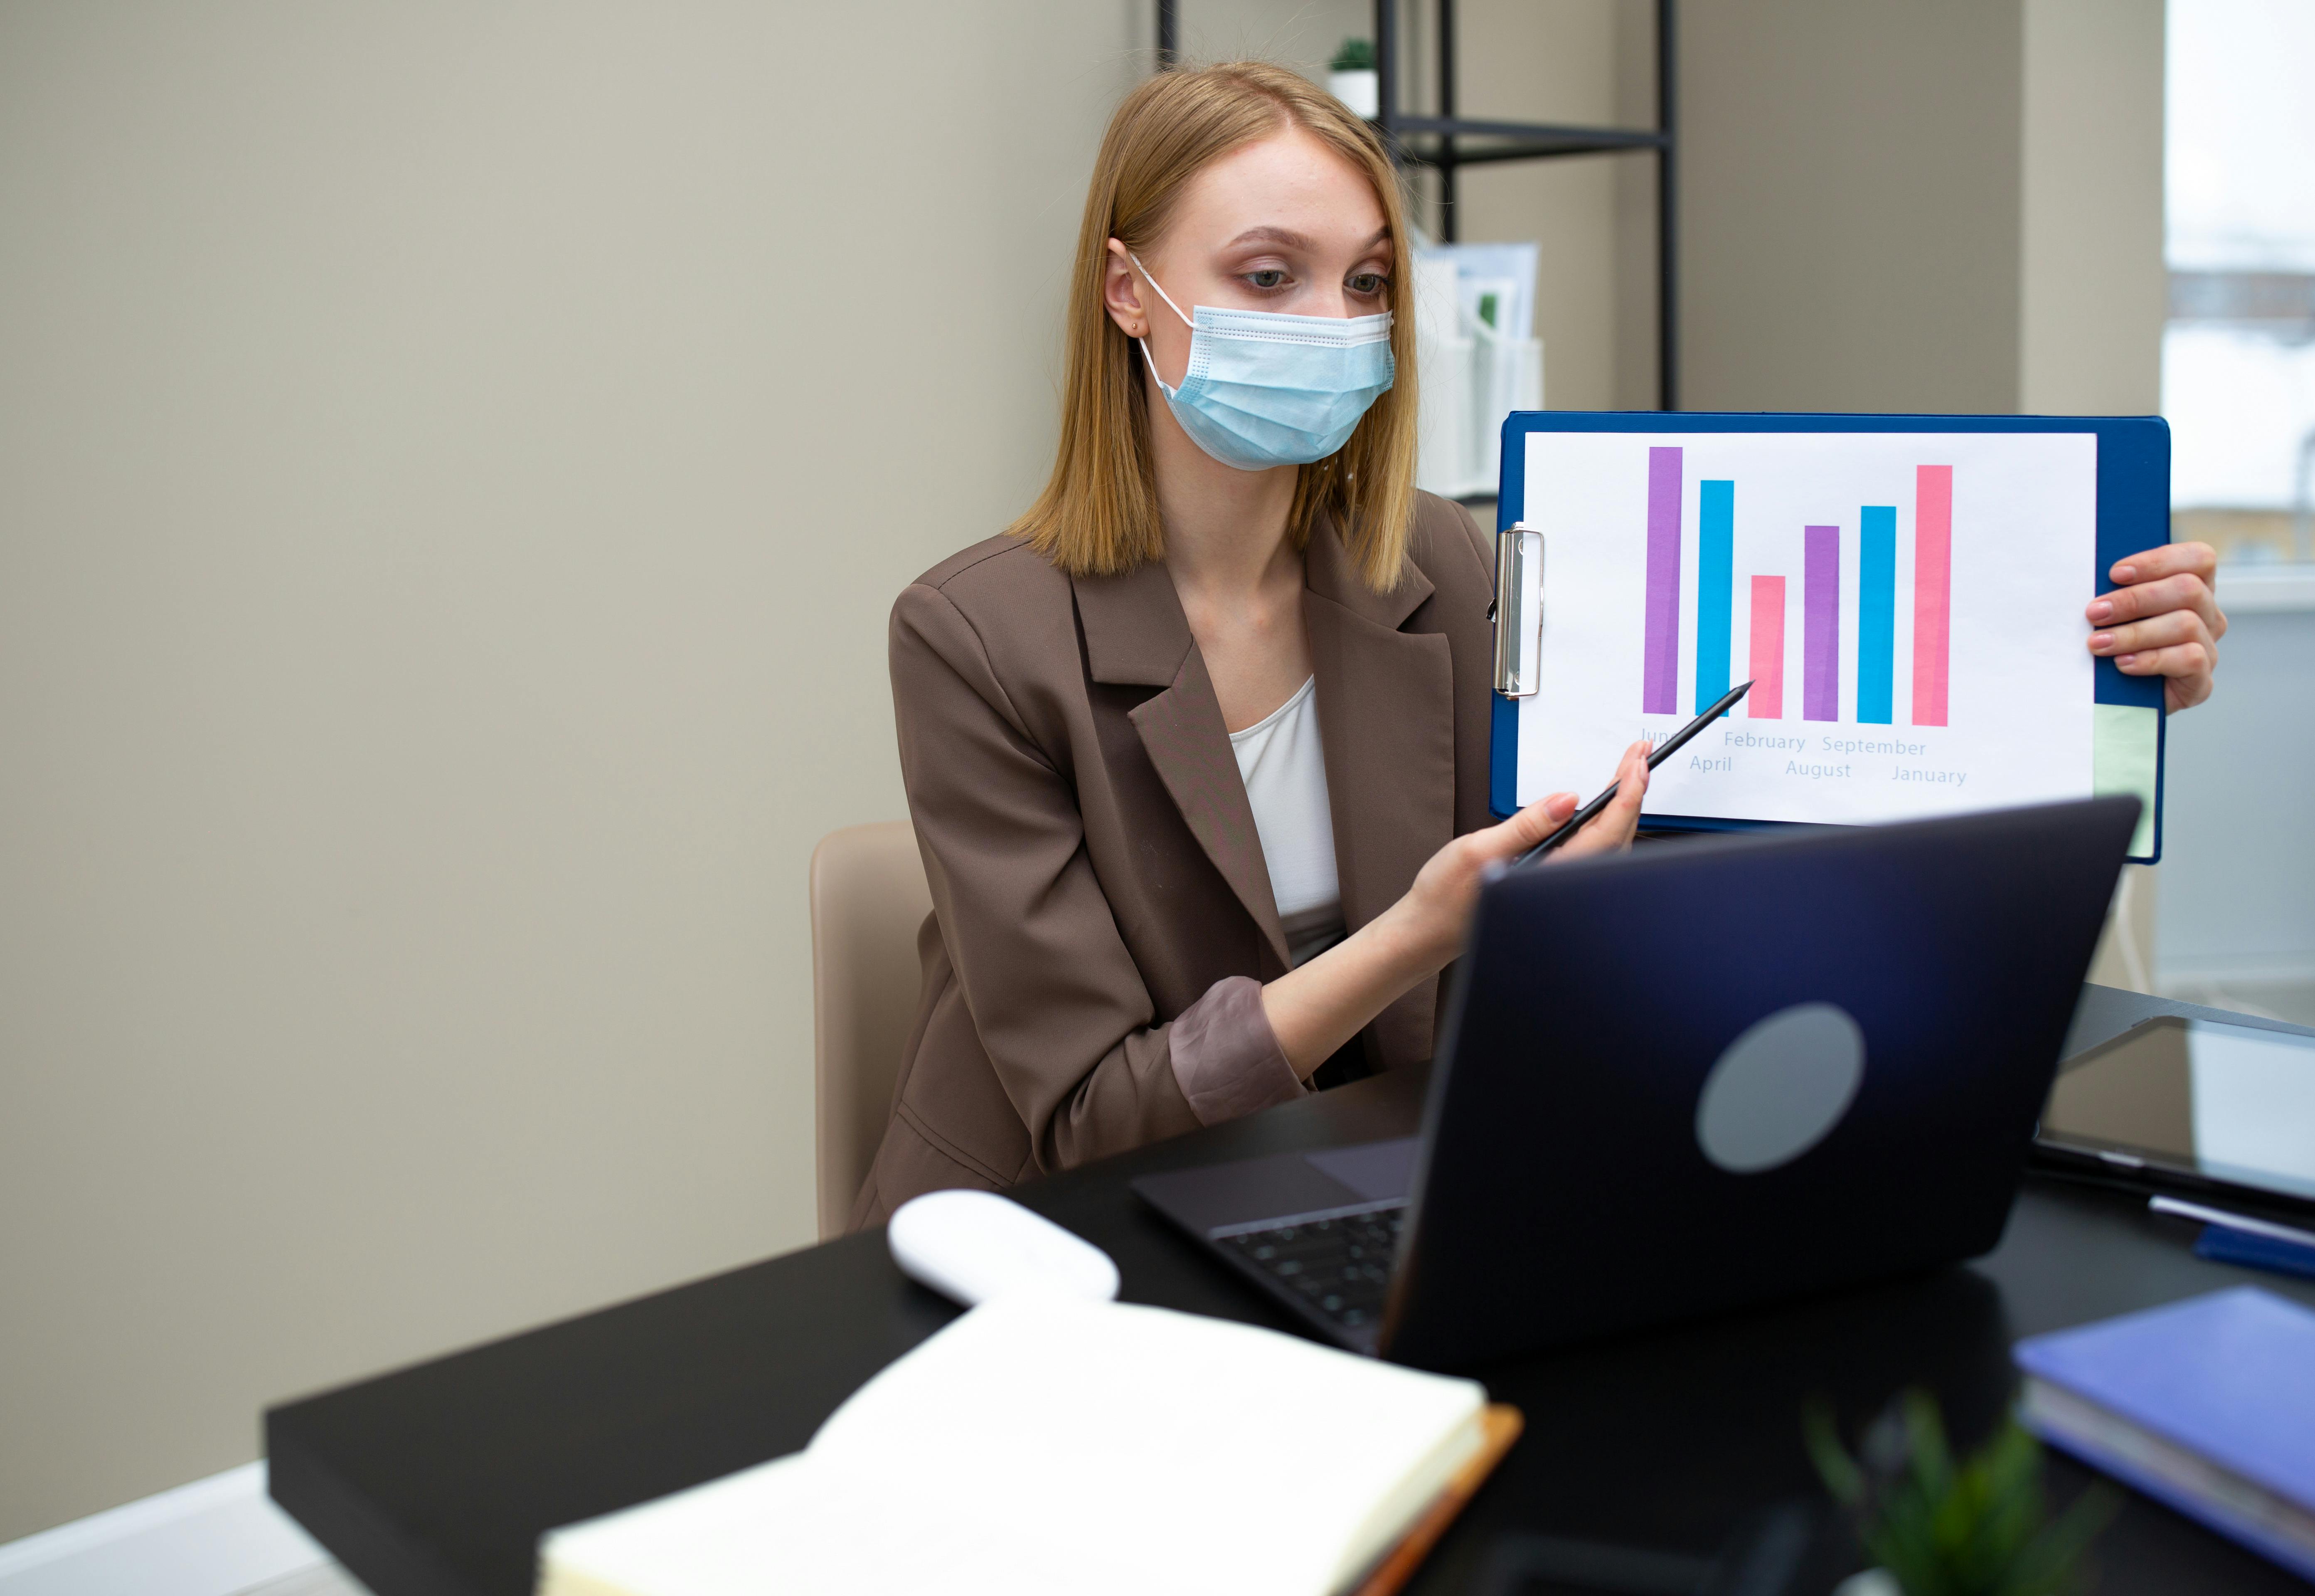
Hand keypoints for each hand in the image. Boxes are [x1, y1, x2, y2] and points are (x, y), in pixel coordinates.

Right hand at [1387, 740, 1651, 973]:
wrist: (1430, 927)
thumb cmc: (1448, 896)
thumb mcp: (1480, 849)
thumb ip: (1528, 824)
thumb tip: (1567, 800)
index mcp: (1552, 872)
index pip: (1605, 830)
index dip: (1627, 793)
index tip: (1635, 763)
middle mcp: (1564, 882)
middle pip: (1616, 835)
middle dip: (1632, 792)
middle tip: (1638, 756)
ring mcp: (1561, 884)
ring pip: (1609, 844)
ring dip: (1623, 807)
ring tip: (1630, 773)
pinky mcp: (1554, 881)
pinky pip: (1593, 852)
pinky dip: (1607, 824)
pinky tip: (1606, 809)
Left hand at [2086, 542, 2226, 711]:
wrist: (2112, 701)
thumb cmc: (2110, 645)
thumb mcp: (2114, 614)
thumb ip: (2118, 591)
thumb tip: (2097, 576)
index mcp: (2194, 589)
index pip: (2199, 559)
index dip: (2159, 561)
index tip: (2115, 573)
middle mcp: (2208, 616)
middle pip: (2188, 590)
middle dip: (2134, 600)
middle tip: (2095, 612)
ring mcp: (2209, 649)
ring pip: (2186, 624)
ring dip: (2135, 633)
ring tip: (2098, 643)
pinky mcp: (2202, 682)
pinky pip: (2189, 659)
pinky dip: (2150, 659)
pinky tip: (2122, 664)